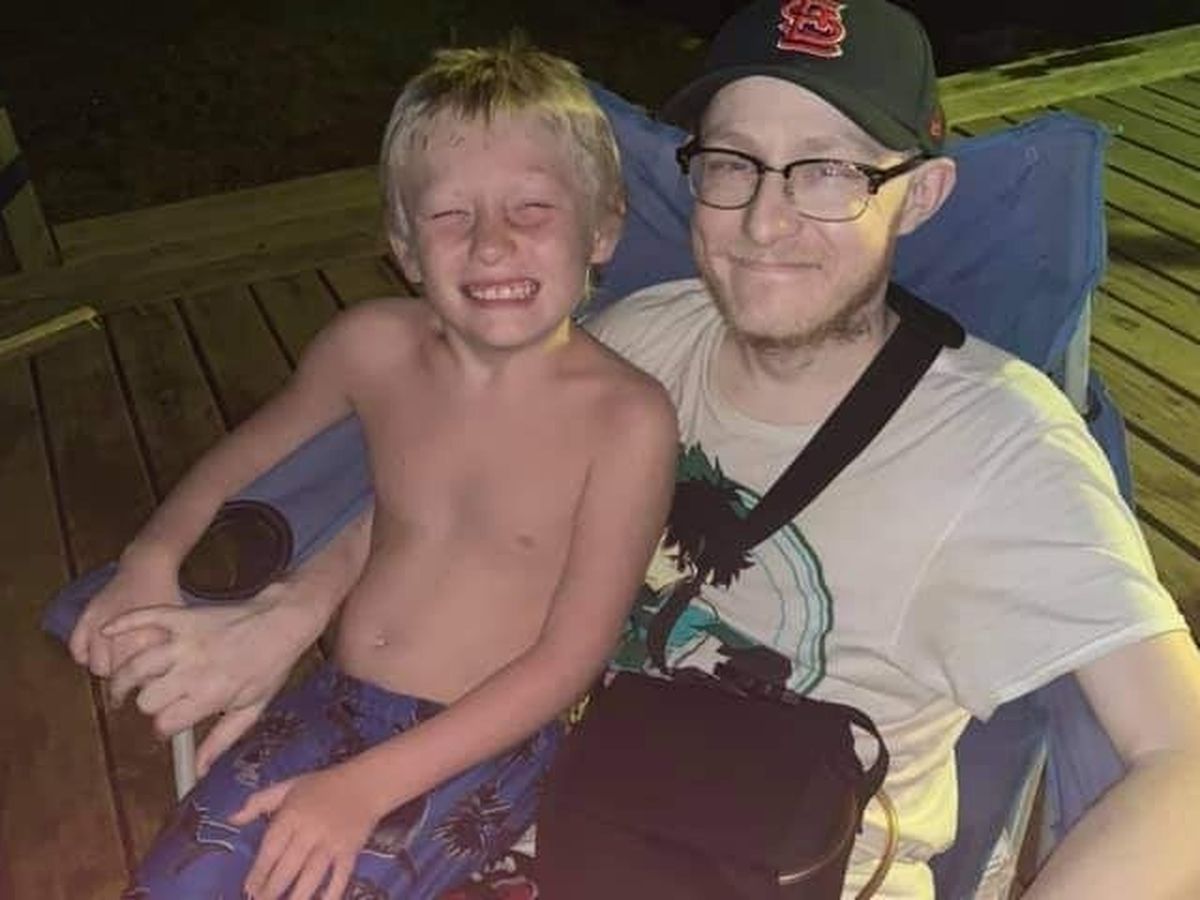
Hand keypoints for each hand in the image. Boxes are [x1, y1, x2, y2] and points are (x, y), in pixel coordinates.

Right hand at [69, 553, 182, 676]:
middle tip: (132, 676)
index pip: (140, 681)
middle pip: (117, 679)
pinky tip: (96, 653)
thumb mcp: (176, 626)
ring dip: (106, 669)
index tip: (149, 683)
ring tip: (116, 663)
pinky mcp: (86, 617)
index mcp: (146, 642)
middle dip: (125, 681)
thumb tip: (163, 681)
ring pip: (97, 667)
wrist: (148, 567)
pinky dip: (84, 655)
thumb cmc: (167, 595)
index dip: (145, 685)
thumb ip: (167, 653)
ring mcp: (100, 628)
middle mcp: (121, 638)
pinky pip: (77, 649)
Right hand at [102, 588, 300, 754]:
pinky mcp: (184, 616)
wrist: (283, 622)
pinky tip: (107, 629)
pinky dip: (124, 622)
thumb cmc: (270, 667)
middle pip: (146, 699)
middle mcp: (194, 669)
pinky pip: (147, 616)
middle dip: (146, 706)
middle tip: (153, 703)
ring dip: (123, 678)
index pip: (165, 723)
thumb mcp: (252, 708)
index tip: (169, 725)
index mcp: (211, 694)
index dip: (163, 729)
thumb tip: (197, 773)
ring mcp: (186, 640)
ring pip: (136, 665)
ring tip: (121, 688)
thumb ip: (222, 740)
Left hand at [233, 765, 381, 899]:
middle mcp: (311, 830)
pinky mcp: (351, 851)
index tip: (248, 888)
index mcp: (293, 814)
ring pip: (312, 875)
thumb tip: (231, 819)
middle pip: (288, 866)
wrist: (366, 782)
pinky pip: (340, 876)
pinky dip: (331, 893)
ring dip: (297, 897)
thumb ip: (259, 801)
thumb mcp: (289, 786)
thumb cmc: (322, 785)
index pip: (272, 847)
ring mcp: (332, 842)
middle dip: (272, 890)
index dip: (259, 871)